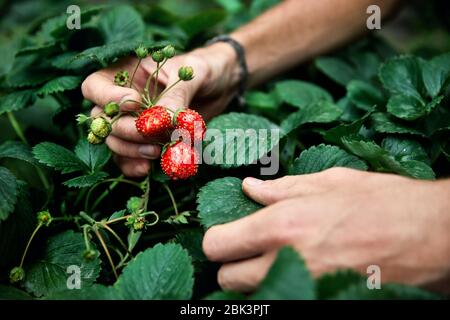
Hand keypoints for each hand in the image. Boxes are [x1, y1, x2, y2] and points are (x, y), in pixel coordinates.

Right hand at [81, 43, 238, 176]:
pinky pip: (128, 158)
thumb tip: (160, 120)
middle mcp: (122, 99)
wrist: (222, 85)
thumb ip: (176, 94)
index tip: (136, 103)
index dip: (108, 98)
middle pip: (102, 121)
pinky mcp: (146, 141)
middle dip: (126, 130)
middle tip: (151, 134)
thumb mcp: (193, 73)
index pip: (95, 87)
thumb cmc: (205, 69)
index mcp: (125, 73)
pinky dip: (134, 165)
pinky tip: (148, 168)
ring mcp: (133, 122)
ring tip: (155, 151)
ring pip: (113, 142)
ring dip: (130, 150)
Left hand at [202, 168, 449, 291]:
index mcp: (283, 225)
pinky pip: (283, 300)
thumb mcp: (329, 182)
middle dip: (233, 264)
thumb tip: (249, 188)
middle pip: (227, 278)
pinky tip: (299, 270)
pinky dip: (281, 288)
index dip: (218, 240)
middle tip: (251, 249)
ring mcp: (305, 288)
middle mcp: (287, 261)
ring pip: (253, 295)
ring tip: (277, 259)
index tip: (229, 235)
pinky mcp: (322, 302)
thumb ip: (281, 188)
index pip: (217, 245)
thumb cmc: (383, 202)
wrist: (433, 235)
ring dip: (256, 280)